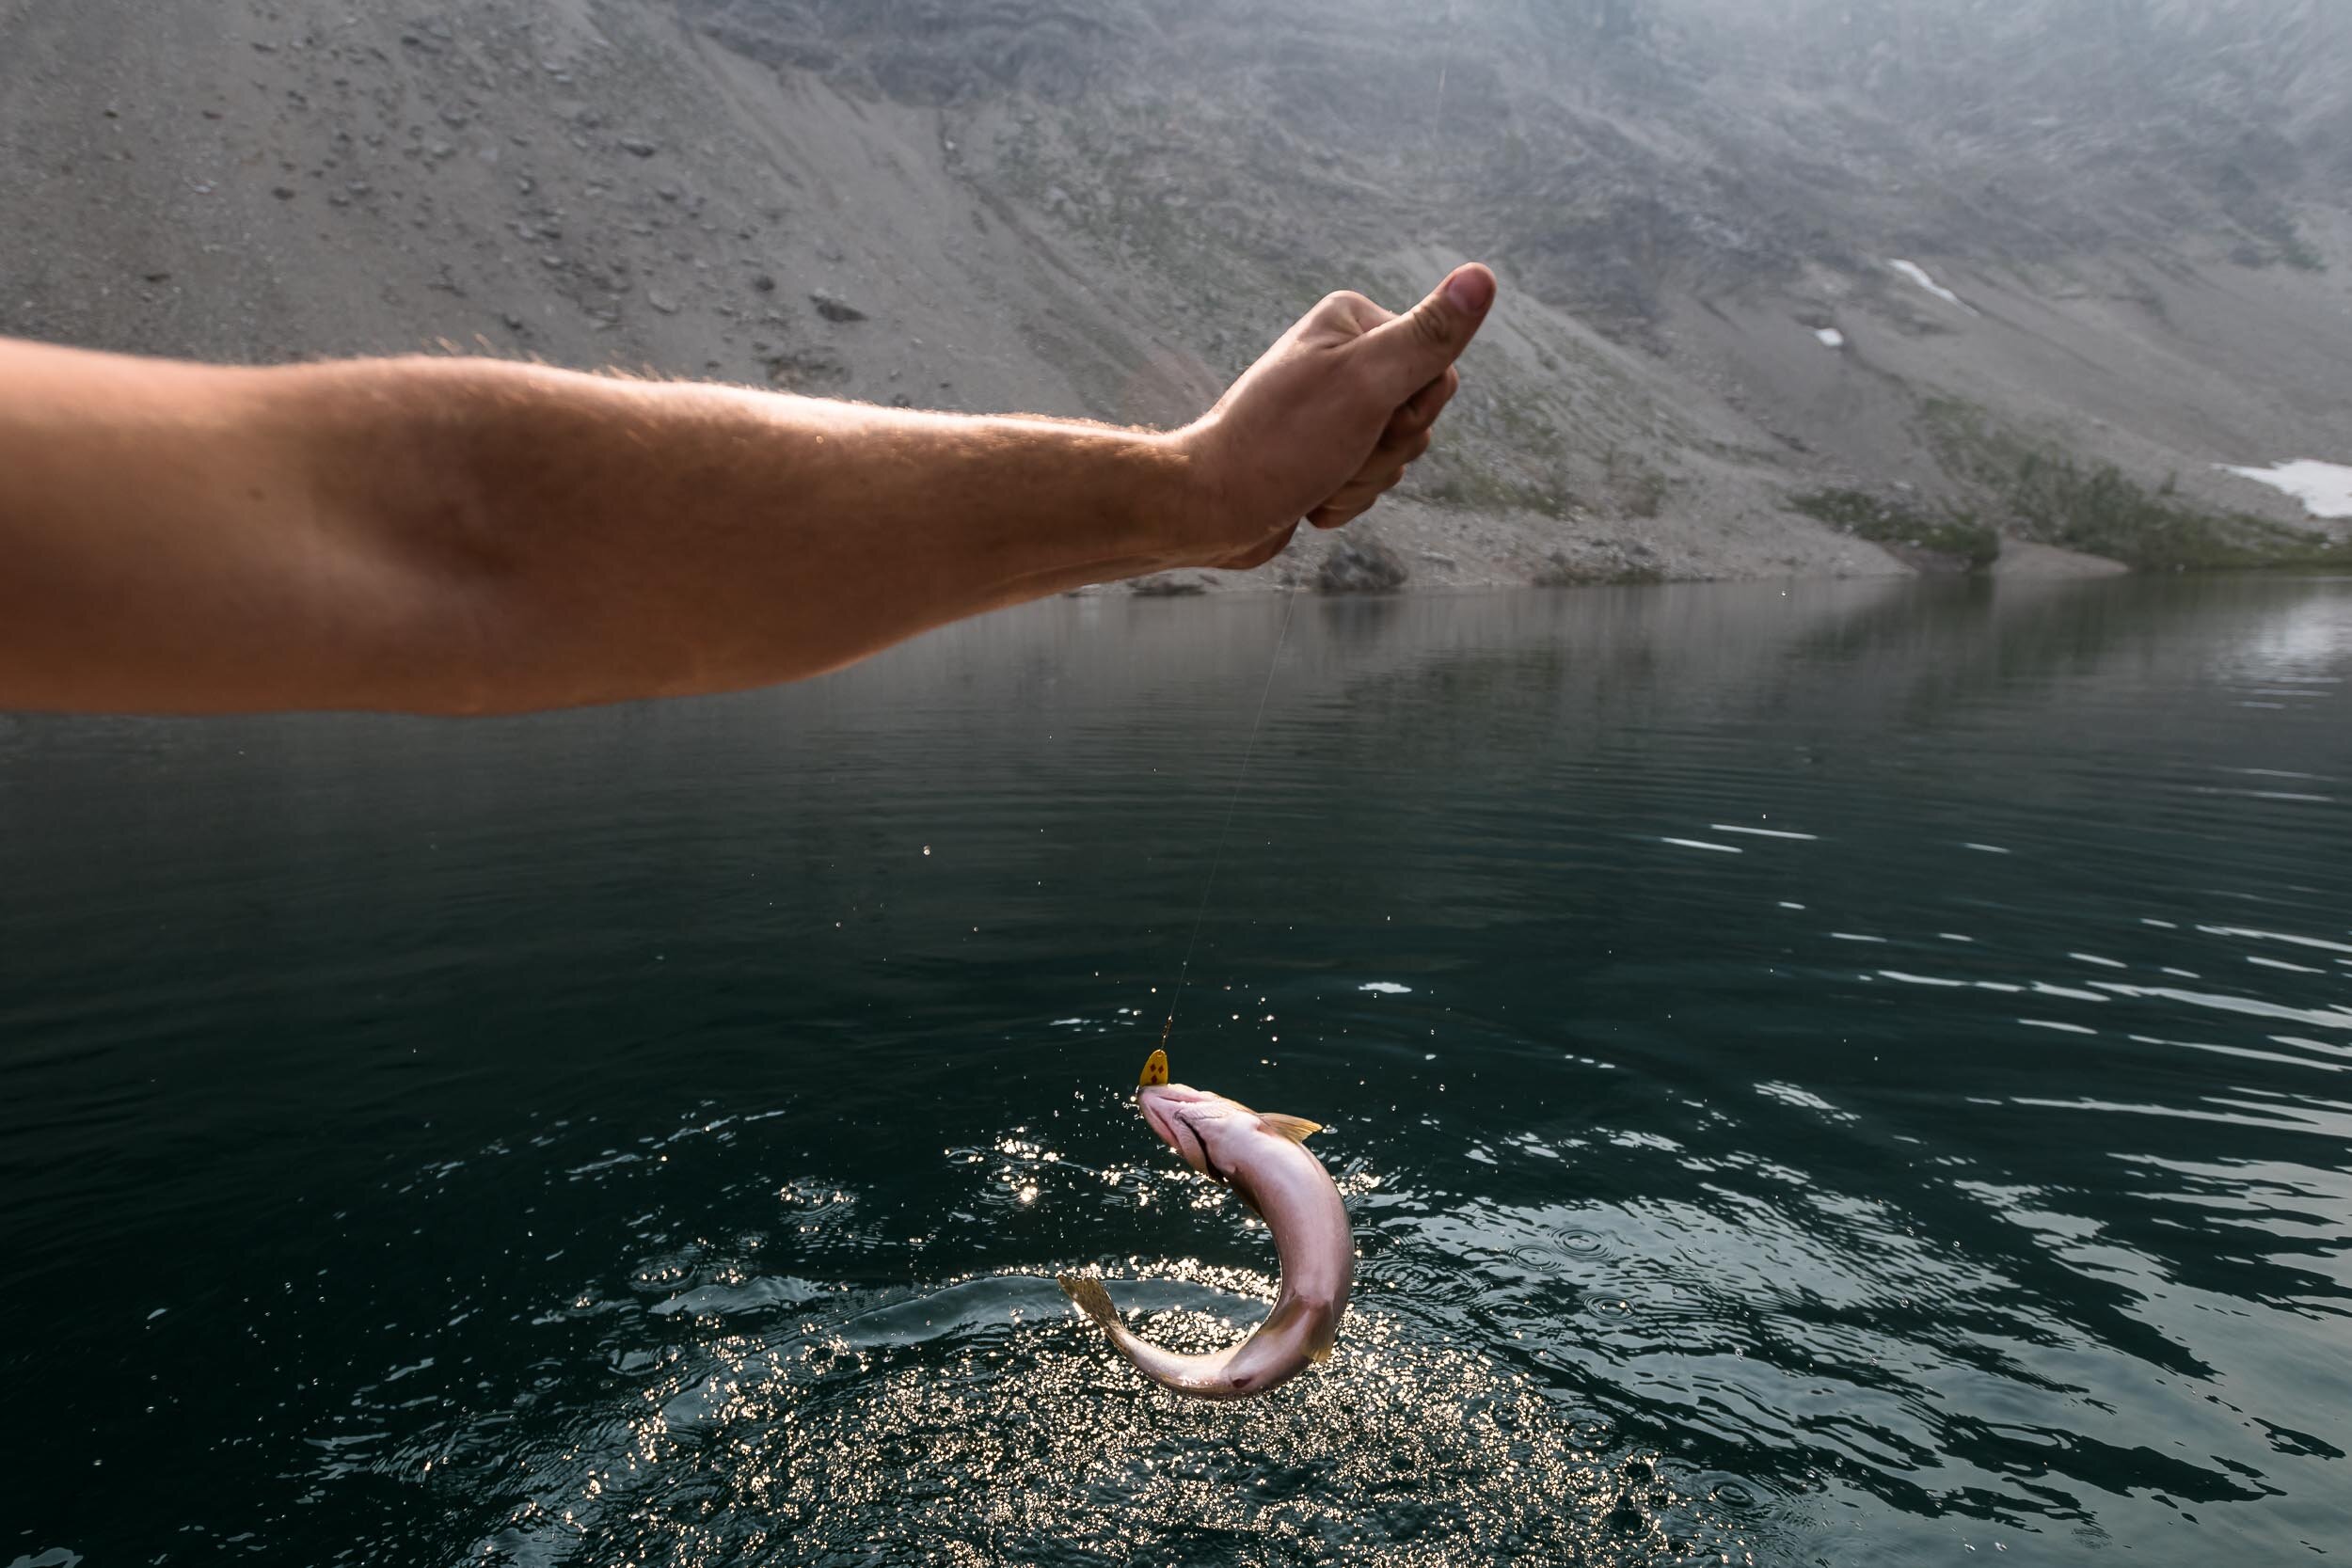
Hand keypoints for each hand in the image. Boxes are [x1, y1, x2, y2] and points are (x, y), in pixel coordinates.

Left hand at [1174, 264, 1495, 569]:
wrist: (1209, 509)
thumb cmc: (1282, 444)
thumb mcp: (1367, 384)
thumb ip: (1429, 336)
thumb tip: (1482, 277)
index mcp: (1354, 322)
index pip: (1439, 370)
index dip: (1414, 410)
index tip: (1368, 418)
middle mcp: (1343, 357)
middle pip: (1419, 415)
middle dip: (1385, 452)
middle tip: (1336, 451)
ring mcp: (1332, 408)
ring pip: (1396, 456)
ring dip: (1363, 481)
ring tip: (1317, 478)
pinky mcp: (1322, 453)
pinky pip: (1368, 482)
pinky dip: (1344, 500)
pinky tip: (1308, 499)